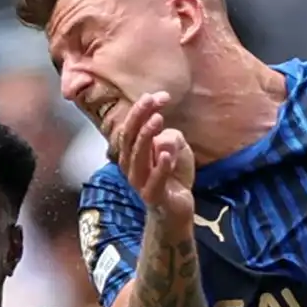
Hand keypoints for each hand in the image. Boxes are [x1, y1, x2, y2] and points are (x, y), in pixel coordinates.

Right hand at [108, 93, 193, 221]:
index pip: (132, 127)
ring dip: (147, 137)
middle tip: (151, 100)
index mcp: (132, 153)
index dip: (141, 110)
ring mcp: (140, 183)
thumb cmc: (172, 177)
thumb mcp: (176, 150)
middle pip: (130, 138)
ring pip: (138, 158)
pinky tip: (166, 154)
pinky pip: (154, 182)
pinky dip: (160, 168)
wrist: (175, 211)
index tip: (158, 95)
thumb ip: (171, 138)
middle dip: (139, 117)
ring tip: (157, 120)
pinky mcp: (154, 197)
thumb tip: (165, 135)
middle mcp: (131, 166)